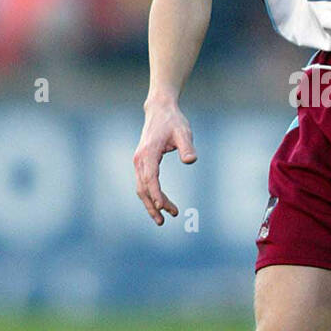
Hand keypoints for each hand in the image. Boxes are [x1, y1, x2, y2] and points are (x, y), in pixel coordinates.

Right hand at [134, 98, 196, 223]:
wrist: (160, 110)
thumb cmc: (173, 121)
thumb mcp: (184, 132)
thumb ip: (187, 147)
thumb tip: (191, 160)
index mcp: (148, 153)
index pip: (150, 178)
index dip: (156, 194)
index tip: (162, 207)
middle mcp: (140, 159)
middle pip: (143, 188)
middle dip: (153, 205)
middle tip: (165, 220)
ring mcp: (139, 162)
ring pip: (141, 188)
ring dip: (151, 204)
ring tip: (163, 218)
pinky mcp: (142, 163)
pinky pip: (144, 183)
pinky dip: (150, 195)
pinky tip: (160, 204)